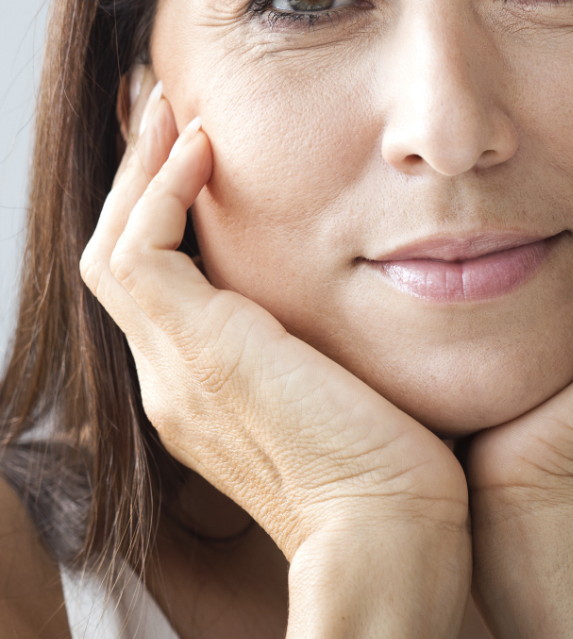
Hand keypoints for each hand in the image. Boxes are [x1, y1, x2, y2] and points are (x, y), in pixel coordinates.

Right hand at [81, 68, 469, 638]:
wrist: (388, 528)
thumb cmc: (390, 461)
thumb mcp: (340, 382)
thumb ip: (316, 337)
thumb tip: (350, 279)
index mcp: (203, 384)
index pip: (158, 280)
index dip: (163, 210)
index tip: (195, 149)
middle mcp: (171, 376)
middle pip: (121, 255)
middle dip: (140, 179)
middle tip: (168, 110)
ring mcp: (174, 369)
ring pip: (116, 247)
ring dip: (142, 173)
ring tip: (176, 110)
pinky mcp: (198, 353)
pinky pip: (143, 254)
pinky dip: (162, 194)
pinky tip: (203, 148)